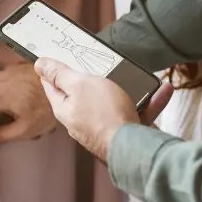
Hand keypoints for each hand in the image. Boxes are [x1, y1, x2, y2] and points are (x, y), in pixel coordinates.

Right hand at [0, 63, 57, 144]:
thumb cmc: (45, 110)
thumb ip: (0, 135)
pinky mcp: (16, 66)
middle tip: (6, 127)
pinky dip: (9, 92)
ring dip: (1, 103)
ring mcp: (6, 70)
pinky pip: (6, 82)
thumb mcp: (23, 129)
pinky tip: (22, 100)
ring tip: (17, 113)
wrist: (66, 87)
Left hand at [34, 58, 173, 162]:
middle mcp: (81, 120)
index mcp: (65, 108)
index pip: (52, 84)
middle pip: (84, 92)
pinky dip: (149, 101)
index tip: (59, 53)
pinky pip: (136, 112)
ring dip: (129, 86)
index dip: (53, 67)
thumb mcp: (79, 85)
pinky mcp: (124, 132)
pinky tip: (162, 90)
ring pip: (115, 100)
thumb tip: (39, 64)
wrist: (134, 148)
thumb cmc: (104, 115)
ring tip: (139, 75)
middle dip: (95, 76)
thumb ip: (60, 74)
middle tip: (103, 60)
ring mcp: (104, 127)